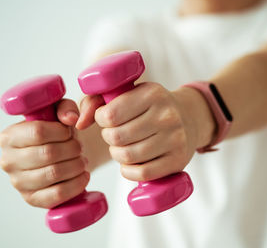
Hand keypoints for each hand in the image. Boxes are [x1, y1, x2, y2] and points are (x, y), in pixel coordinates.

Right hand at [0, 99, 89, 208]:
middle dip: (72, 149)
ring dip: (76, 165)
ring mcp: (18, 183)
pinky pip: (57, 194)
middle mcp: (8, 161)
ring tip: (81, 160)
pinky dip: (77, 184)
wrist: (60, 156)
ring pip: (54, 173)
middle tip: (79, 148)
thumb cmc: (57, 132)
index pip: (38, 132)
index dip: (61, 132)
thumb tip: (71, 119)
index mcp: (9, 137)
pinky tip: (83, 175)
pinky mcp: (32, 199)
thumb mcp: (59, 112)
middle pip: (48, 153)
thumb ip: (65, 108)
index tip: (70, 132)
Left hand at [77, 82, 214, 180]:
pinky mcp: (177, 160)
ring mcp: (175, 139)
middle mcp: (166, 115)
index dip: (101, 119)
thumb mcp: (125, 93)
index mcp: (152, 93)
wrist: (187, 118)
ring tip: (122, 146)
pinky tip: (130, 162)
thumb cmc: (148, 106)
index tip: (107, 118)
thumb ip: (94, 101)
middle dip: (109, 137)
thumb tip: (79, 124)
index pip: (110, 114)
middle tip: (114, 134)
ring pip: (127, 156)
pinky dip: (128, 171)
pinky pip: (142, 173)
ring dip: (117, 154)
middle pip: (117, 137)